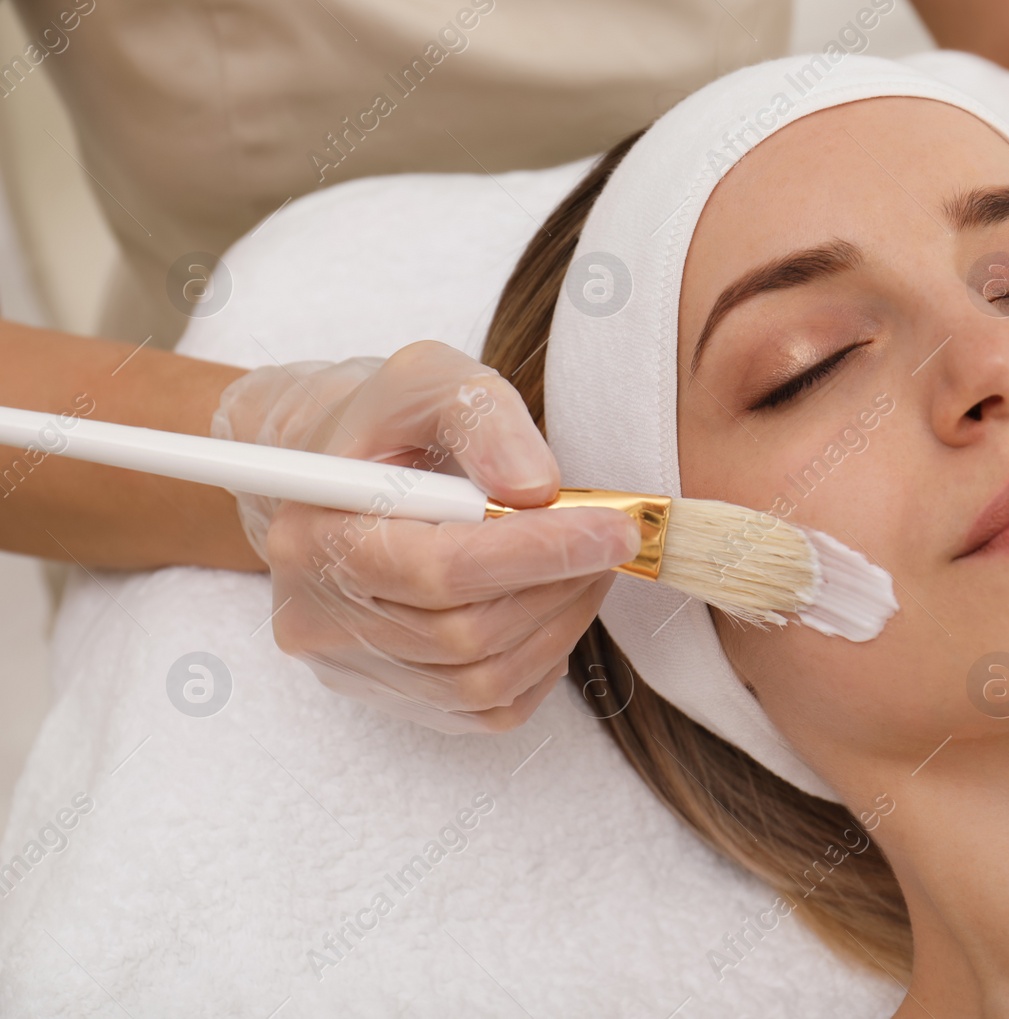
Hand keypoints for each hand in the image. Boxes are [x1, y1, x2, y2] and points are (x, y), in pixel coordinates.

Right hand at [211, 340, 640, 732]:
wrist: (342, 468)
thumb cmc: (389, 424)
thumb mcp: (430, 381)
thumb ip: (482, 420)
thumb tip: (536, 488)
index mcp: (314, 535)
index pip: (438, 570)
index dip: (539, 553)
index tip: (614, 528)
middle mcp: (317, 616)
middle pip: (464, 634)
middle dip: (559, 585)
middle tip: (611, 540)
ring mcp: (351, 665)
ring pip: (482, 679)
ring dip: (559, 623)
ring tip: (588, 565)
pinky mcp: (392, 694)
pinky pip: (487, 709)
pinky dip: (539, 662)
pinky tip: (551, 606)